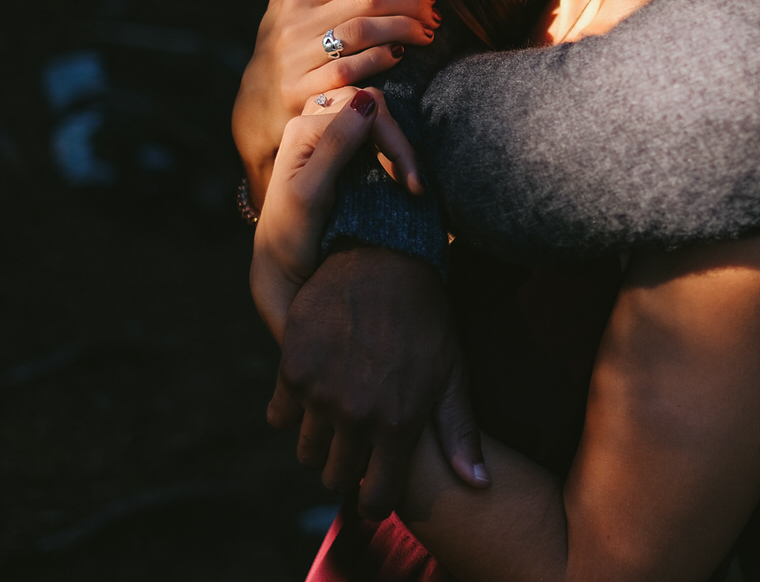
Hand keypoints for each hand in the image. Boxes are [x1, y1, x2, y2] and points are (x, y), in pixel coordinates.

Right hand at [233, 0, 440, 204]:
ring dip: (404, 28)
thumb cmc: (287, 47)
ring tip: (426, 33)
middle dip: (412, 3)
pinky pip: (351, 68)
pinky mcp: (301, 90)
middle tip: (433, 15)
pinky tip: (401, 54)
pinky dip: (382, 57)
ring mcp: (295, 57)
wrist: (259, 107)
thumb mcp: (287, 3)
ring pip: (363, 30)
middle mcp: (293, 23)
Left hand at [249, 86, 424, 337]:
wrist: (281, 264)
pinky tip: (401, 177)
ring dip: (398, 147)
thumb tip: (368, 99)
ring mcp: (326, 135)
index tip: (411, 183)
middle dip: (399, 142)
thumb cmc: (290, 235)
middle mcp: (312, 124)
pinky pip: (373, 133)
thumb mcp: (310, 193)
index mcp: (302, 130)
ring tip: (411, 185)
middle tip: (416, 186)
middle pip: (371, 107)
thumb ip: (335, 145)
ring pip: (375, 118)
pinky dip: (392, 151)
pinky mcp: (339, 149)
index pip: (361, 109)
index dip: (392, 140)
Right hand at [267, 245, 489, 518]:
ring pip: (306, 451)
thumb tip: (480, 485)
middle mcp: (355, 415)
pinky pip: (279, 416)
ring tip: (338, 417)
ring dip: (320, 442)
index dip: (377, 500)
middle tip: (357, 448)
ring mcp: (319, 393)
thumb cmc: (427, 318)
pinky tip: (315, 390)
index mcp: (398, 422)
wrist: (384, 259)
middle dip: (347, 470)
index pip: (377, 498)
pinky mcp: (291, 370)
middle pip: (335, 477)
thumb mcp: (451, 373)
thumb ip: (459, 433)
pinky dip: (293, 410)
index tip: (377, 491)